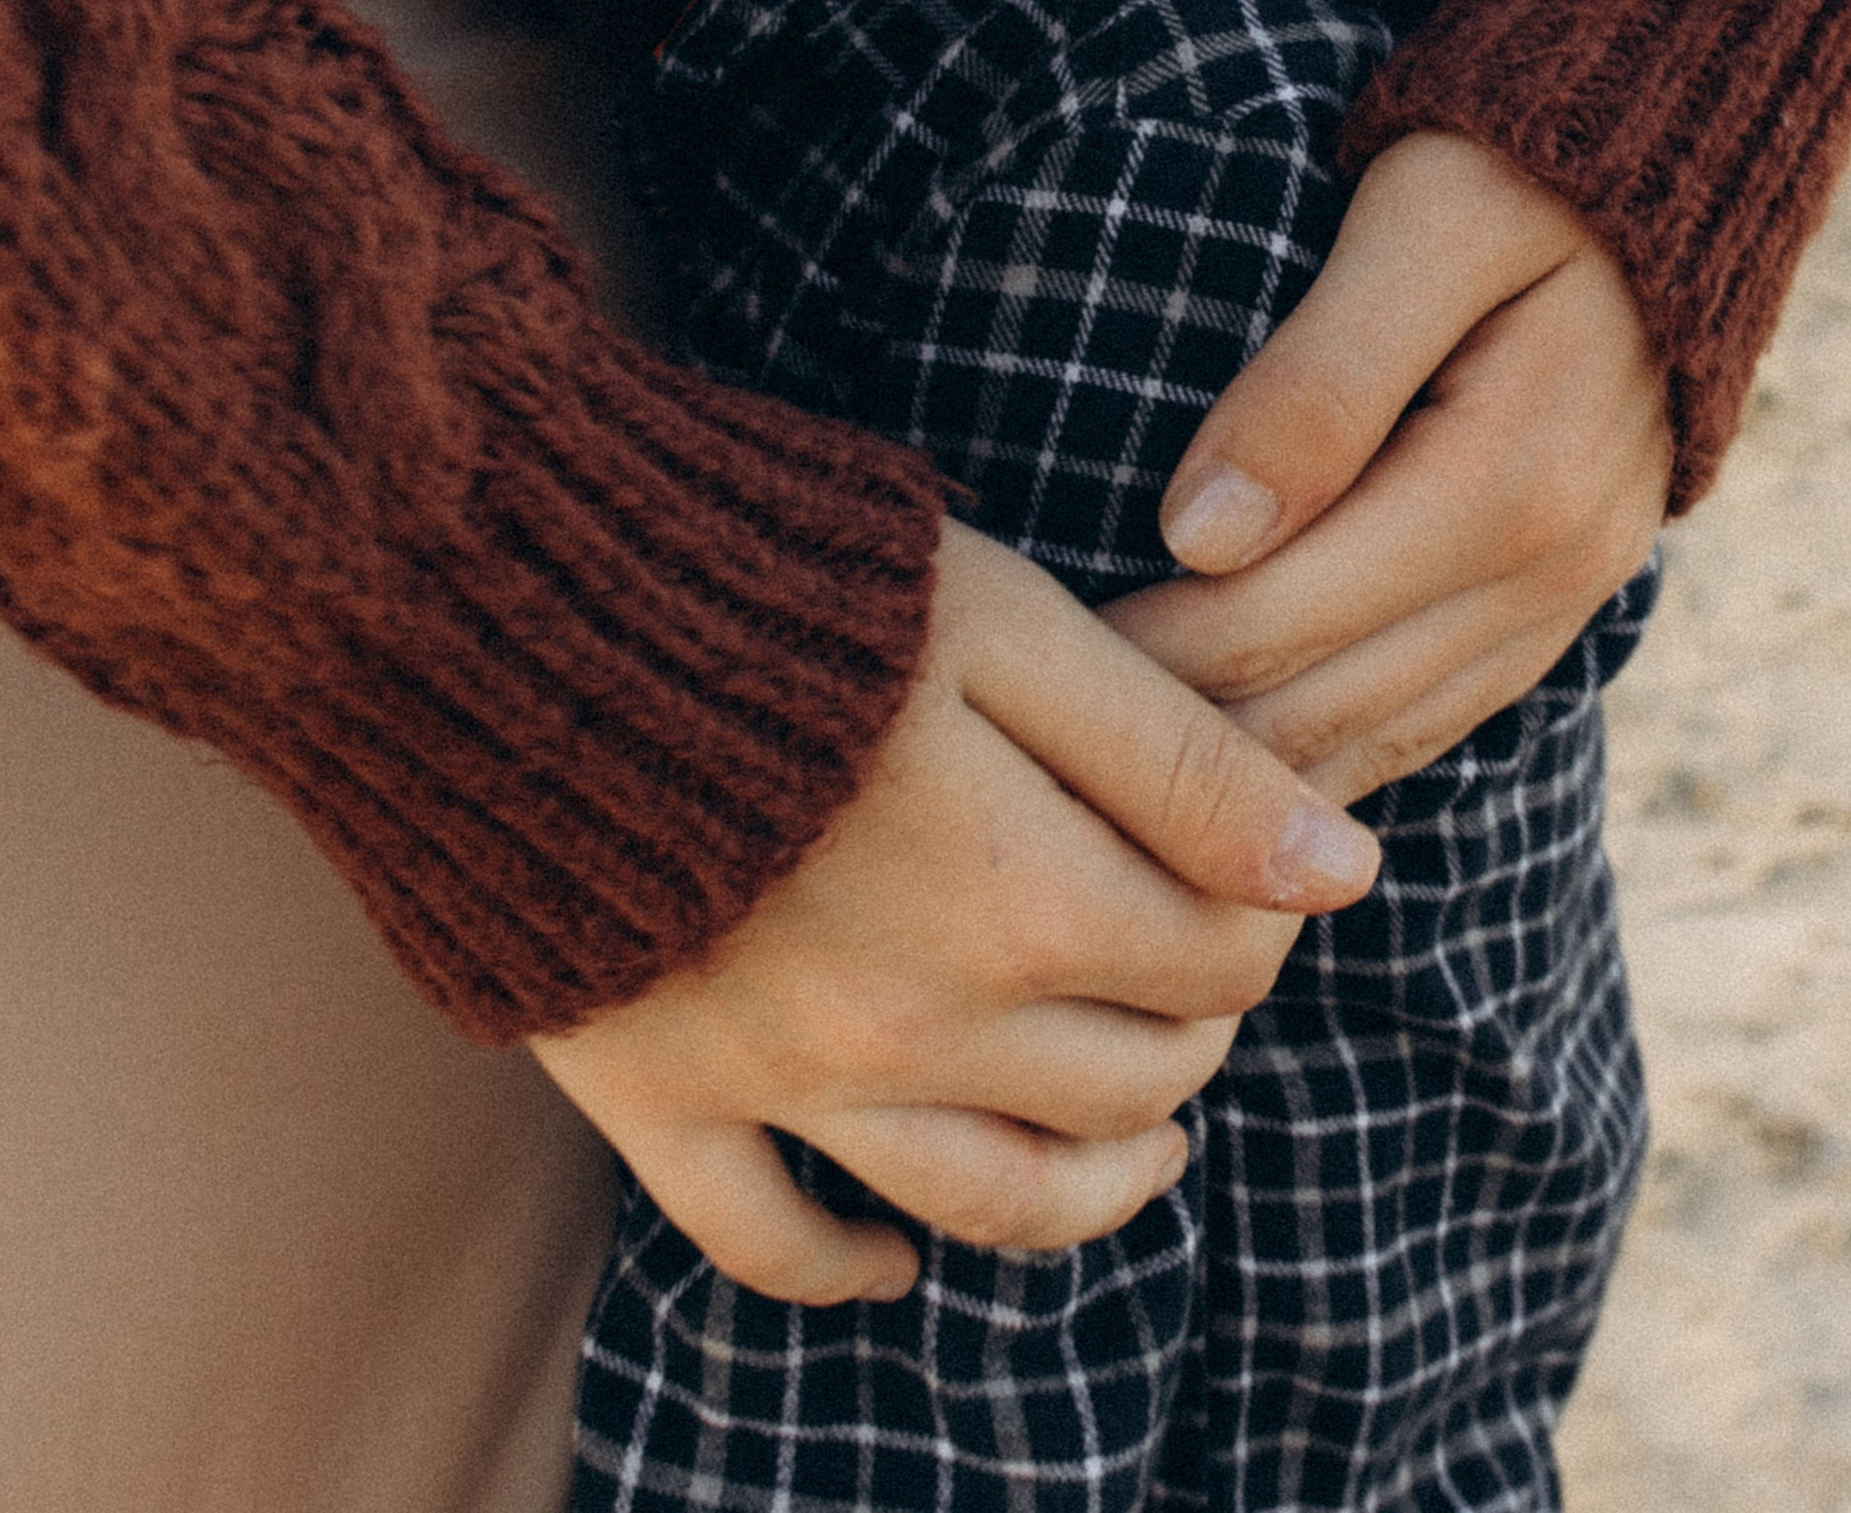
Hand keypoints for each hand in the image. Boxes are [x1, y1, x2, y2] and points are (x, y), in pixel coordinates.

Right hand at [529, 518, 1380, 1304]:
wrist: (508, 605)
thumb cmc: (781, 580)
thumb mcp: (1012, 623)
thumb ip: (1181, 758)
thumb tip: (1342, 876)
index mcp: (1021, 901)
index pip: (1219, 961)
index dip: (1263, 915)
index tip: (1254, 864)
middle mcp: (917, 1029)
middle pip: (1127, 1085)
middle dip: (1193, 1030)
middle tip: (1197, 963)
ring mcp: (783, 1082)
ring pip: (992, 1200)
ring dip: (1092, 1185)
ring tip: (1142, 1143)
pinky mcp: (654, 1096)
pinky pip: (767, 1244)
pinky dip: (846, 1269)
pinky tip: (892, 1255)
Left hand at [1104, 135, 1669, 804]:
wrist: (1675, 152)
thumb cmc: (1519, 161)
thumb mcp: (1421, 220)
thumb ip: (1318, 378)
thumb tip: (1200, 533)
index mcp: (1507, 485)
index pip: (1272, 622)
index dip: (1136, 659)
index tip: (1023, 670)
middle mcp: (1550, 571)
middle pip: (1316, 705)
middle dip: (1173, 740)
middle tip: (1037, 752)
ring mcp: (1567, 598)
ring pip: (1375, 743)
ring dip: (1245, 779)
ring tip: (1110, 789)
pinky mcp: (1561, 597)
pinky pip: (1431, 720)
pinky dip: (1330, 759)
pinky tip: (1241, 777)